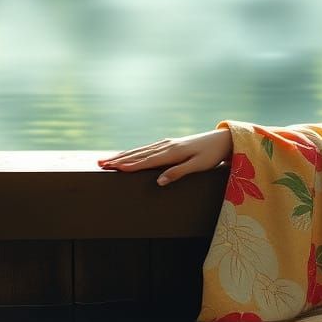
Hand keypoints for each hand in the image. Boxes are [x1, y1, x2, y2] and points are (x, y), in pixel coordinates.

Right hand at [98, 129, 232, 185]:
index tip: (112, 169)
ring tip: (106, 160)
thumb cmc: (212, 155)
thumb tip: (159, 181)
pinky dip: (134, 152)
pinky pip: (147, 148)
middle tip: (99, 164)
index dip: (129, 166)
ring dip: (123, 155)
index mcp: (172, 152)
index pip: (146, 161)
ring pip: (140, 150)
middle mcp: (167, 146)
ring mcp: (167, 143)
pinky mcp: (170, 143)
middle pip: (138, 154)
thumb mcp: (198, 166)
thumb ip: (178, 172)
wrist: (222, 139)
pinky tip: (127, 155)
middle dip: (119, 159)